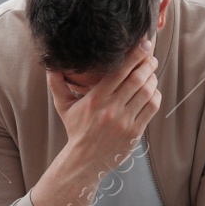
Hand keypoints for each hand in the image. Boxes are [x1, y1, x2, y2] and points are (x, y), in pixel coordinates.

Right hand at [48, 41, 159, 172]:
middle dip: (148, 64)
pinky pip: (151, 108)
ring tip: (151, 73)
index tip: (143, 45)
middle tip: (151, 57)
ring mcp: (125, 121)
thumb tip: (49, 64)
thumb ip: (57, 84)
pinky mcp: (134, 131)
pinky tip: (151, 91)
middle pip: (137, 78)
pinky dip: (155, 95)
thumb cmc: (76, 130)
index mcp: (95, 99)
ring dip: (152, 79)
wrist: (84, 161)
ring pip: (147, 92)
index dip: (135, 55)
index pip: (119, 71)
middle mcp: (111, 109)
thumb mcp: (63, 106)